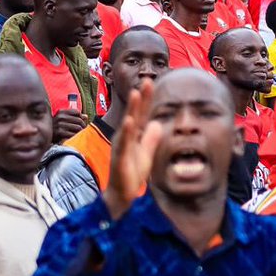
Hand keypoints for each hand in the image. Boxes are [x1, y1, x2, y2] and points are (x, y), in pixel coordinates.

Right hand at [52, 108, 86, 142]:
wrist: (44, 136)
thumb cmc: (55, 128)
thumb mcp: (62, 120)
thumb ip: (73, 117)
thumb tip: (86, 116)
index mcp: (61, 112)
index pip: (77, 112)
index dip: (81, 117)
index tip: (81, 122)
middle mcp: (60, 117)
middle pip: (79, 120)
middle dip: (83, 126)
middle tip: (82, 130)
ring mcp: (60, 125)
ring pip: (78, 127)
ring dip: (80, 132)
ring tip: (79, 134)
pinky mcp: (60, 133)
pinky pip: (74, 134)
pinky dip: (76, 136)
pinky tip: (74, 138)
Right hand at [105, 81, 161, 219]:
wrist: (122, 194)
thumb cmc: (131, 173)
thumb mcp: (146, 154)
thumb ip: (150, 139)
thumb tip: (156, 123)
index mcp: (133, 135)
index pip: (141, 113)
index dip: (146, 99)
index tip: (151, 82)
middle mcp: (126, 137)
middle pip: (134, 113)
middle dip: (140, 97)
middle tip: (146, 80)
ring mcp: (121, 146)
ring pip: (127, 124)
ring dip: (131, 109)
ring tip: (135, 93)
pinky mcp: (119, 157)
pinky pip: (123, 143)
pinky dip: (126, 132)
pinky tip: (129, 121)